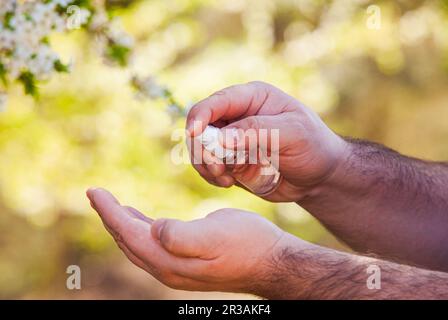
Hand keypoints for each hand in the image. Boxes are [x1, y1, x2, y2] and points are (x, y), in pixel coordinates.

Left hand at [86, 187, 292, 294]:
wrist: (273, 263)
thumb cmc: (249, 244)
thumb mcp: (217, 234)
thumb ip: (181, 235)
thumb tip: (154, 228)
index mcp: (170, 260)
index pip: (128, 233)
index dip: (108, 211)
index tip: (93, 190)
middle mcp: (167, 269)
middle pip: (127, 240)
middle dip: (109, 217)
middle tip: (96, 194)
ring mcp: (177, 269)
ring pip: (138, 245)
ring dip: (122, 224)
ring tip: (112, 206)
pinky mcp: (187, 264)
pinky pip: (152, 246)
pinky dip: (141, 230)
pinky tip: (144, 220)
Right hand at [186, 81, 348, 201]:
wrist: (319, 177)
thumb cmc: (313, 146)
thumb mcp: (293, 133)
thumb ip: (258, 131)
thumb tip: (223, 138)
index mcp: (251, 98)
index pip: (217, 102)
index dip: (200, 115)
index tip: (194, 133)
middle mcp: (237, 117)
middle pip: (201, 126)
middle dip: (202, 148)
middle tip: (218, 168)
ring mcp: (232, 141)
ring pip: (201, 149)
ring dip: (206, 165)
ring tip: (225, 179)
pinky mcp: (231, 162)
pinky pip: (209, 168)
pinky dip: (212, 176)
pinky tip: (228, 183)